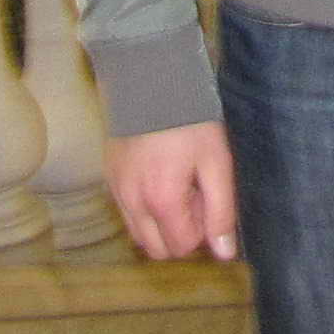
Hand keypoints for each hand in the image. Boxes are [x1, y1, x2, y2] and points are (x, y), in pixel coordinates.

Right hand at [103, 121, 238, 261]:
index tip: (206, 195)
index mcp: (161, 201)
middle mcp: (132, 203)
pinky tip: (158, 176)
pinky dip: (143, 208)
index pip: (182, 246)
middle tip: (192, 193)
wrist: (150, 79)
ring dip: (160, 223)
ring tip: (176, 184)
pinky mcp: (108, 178)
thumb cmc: (189, 119)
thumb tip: (224, 253)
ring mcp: (116, 191)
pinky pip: (126, 212)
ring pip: (139, 234)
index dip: (201, 228)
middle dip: (179, 232)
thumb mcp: (216, 161)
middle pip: (157, 249)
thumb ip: (221, 211)